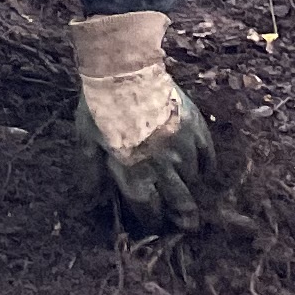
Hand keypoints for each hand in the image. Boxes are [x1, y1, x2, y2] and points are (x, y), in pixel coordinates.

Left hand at [71, 11, 215, 228]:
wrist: (124, 69)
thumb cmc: (100, 105)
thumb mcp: (86, 139)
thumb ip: (90, 172)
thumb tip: (89, 201)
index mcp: (134, 173)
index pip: (149, 210)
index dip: (152, 221)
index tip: (154, 224)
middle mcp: (163, 167)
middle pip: (181, 204)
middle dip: (184, 219)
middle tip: (187, 225)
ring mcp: (183, 149)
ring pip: (195, 181)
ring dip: (190, 188)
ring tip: (188, 189)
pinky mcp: (197, 129)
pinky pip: (209, 158)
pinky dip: (206, 166)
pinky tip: (200, 167)